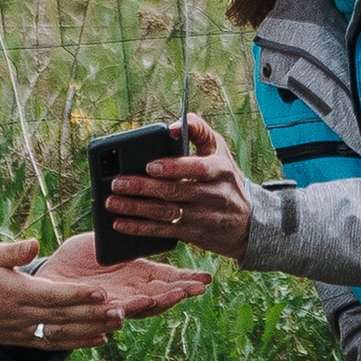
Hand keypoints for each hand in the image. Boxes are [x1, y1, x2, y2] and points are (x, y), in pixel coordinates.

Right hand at [0, 239, 122, 350]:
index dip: (78, 294)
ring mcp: (22, 330)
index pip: (52, 295)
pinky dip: (76, 343)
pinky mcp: (21, 339)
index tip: (101, 292)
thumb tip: (34, 244)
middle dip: (93, 315)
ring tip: (116, 325)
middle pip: (64, 317)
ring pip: (62, 334)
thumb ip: (11, 252)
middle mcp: (21, 315)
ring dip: (91, 331)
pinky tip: (97, 339)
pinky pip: (53, 344)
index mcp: (15, 292)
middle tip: (121, 311)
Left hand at [42, 231, 211, 318]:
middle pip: (161, 295)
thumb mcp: (106, 242)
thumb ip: (126, 240)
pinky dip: (129, 308)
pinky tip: (142, 302)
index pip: (166, 279)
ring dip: (161, 301)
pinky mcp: (95, 310)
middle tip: (199, 288)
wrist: (49, 275)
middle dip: (181, 291)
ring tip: (177, 295)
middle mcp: (129, 292)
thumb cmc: (77, 258)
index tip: (206, 279)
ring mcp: (115, 302)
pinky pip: (114, 311)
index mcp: (135, 275)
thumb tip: (144, 219)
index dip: (186, 280)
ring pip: (142, 306)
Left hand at [106, 114, 254, 262]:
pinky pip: (163, 231)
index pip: (197, 168)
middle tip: (117, 183)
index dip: (174, 167)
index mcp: (220, 169)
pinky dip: (140, 228)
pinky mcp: (193, 234)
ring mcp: (203, 217)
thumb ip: (198, 130)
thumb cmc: (226, 179)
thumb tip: (172, 126)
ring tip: (111, 202)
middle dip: (143, 188)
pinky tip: (120, 224)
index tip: (150, 165)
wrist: (248, 223)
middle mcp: (213, 194)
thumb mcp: (220, 151)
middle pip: (174, 191)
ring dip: (136, 209)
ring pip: (166, 213)